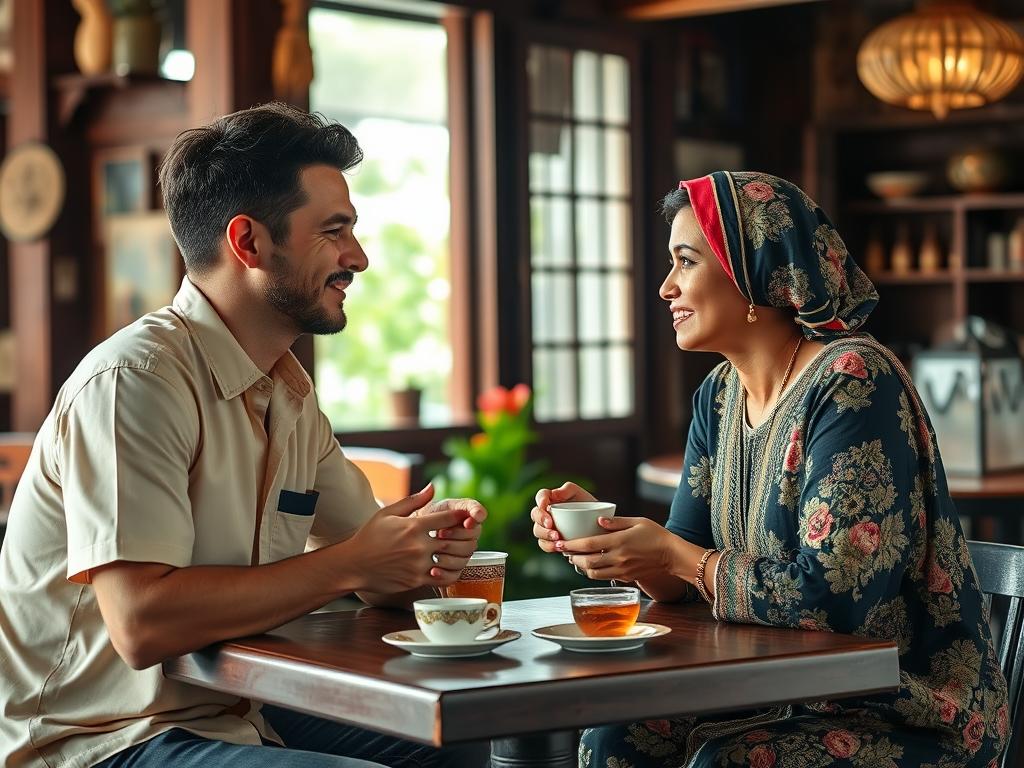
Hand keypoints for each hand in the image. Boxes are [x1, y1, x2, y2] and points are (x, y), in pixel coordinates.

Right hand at [346, 485, 482, 592]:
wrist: (353, 565)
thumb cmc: (370, 536)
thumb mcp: (388, 513)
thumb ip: (413, 501)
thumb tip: (433, 487)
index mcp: (413, 526)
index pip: (447, 518)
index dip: (460, 516)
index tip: (466, 516)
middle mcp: (418, 546)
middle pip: (453, 540)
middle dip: (462, 537)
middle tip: (468, 534)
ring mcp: (417, 565)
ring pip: (450, 561)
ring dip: (458, 556)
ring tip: (460, 550)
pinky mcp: (416, 581)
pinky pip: (442, 578)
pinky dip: (449, 573)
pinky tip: (448, 566)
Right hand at [530, 482, 595, 552]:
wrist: (597, 525)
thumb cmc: (587, 506)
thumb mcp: (580, 494)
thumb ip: (568, 489)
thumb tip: (554, 494)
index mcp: (551, 499)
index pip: (541, 496)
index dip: (540, 500)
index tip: (545, 505)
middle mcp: (545, 513)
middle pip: (535, 514)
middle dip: (541, 520)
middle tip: (550, 524)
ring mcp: (546, 528)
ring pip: (537, 531)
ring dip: (545, 535)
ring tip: (557, 538)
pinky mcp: (551, 541)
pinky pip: (544, 544)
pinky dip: (550, 546)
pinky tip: (559, 547)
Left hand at [561, 515, 675, 582]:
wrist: (672, 555)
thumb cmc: (656, 535)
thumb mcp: (637, 521)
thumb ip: (616, 522)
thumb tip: (598, 521)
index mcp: (619, 542)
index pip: (589, 545)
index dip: (571, 545)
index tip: (560, 542)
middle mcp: (619, 558)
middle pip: (587, 562)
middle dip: (572, 557)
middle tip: (564, 550)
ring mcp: (622, 570)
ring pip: (593, 573)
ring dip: (581, 567)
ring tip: (575, 558)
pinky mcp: (625, 577)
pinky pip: (604, 577)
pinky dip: (593, 572)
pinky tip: (590, 564)